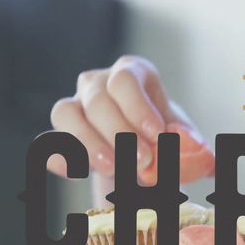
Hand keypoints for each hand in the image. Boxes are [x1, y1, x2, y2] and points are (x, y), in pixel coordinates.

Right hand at [48, 55, 213, 183]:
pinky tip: (77, 172)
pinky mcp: (59, 134)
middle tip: (142, 161)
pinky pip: (48, 141)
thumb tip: (197, 148)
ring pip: (66, 113)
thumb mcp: (182, 137)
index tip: (158, 137)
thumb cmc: (162, 138)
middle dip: (120, 132)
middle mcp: (98, 82)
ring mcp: (74, 105)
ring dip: (89, 143)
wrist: (142, 158)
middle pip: (97, 99)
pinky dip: (59, 156)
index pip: (125, 80)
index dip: (139, 108)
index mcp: (131, 72)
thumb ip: (191, 142)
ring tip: (114, 167)